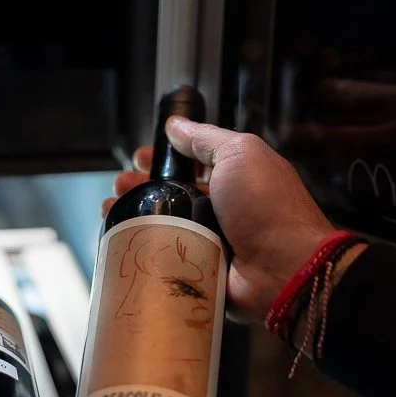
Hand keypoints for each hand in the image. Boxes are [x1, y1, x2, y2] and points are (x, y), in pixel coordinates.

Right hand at [106, 118, 338, 321]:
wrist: (284, 267)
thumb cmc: (266, 205)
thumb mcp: (240, 154)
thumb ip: (206, 138)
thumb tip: (175, 125)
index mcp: (234, 179)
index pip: (191, 164)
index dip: (164, 157)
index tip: (138, 157)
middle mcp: (221, 210)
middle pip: (172, 195)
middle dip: (142, 186)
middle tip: (119, 186)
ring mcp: (210, 242)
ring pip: (164, 227)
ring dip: (135, 216)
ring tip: (111, 210)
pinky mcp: (200, 271)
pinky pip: (166, 259)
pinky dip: (144, 249)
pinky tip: (122, 240)